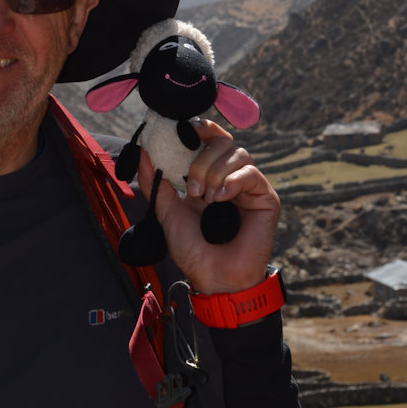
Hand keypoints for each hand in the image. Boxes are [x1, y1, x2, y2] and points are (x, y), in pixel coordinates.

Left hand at [136, 118, 279, 294]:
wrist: (215, 278)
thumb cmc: (194, 249)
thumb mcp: (167, 212)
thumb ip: (154, 183)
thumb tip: (141, 152)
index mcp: (208, 173)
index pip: (209, 137)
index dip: (200, 128)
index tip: (184, 129)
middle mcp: (229, 174)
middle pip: (221, 141)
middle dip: (202, 161)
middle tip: (192, 189)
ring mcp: (248, 185)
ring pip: (237, 153)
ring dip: (215, 172)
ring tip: (206, 199)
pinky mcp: (265, 197)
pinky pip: (251, 173)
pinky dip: (233, 180)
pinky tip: (221, 197)